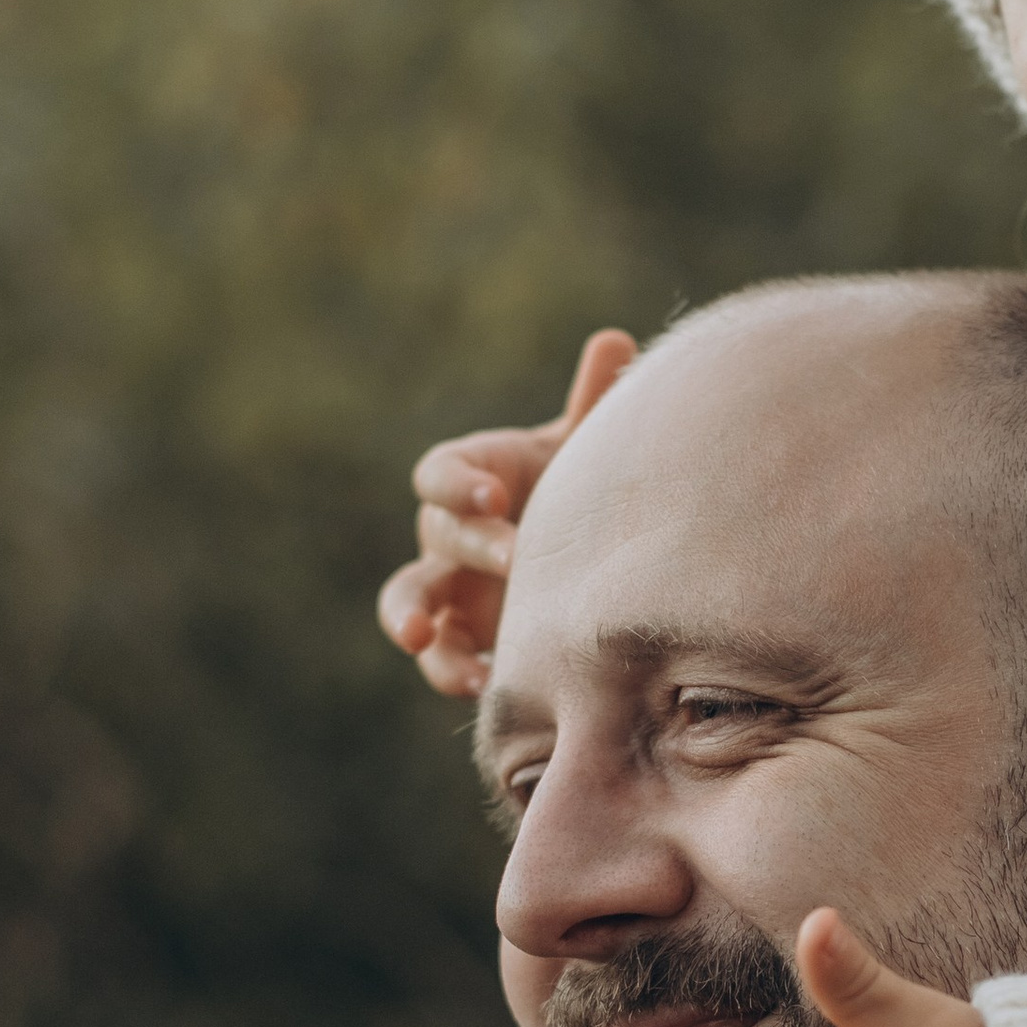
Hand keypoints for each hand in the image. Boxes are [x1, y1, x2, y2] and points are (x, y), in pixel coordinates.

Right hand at [376, 328, 636, 695]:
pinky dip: (451, 667)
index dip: (459, 484)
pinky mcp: (461, 636)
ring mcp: (449, 587)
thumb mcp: (586, 451)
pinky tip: (482, 685)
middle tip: (515, 558)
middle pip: (435, 534)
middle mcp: (449, 531)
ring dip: (409, 618)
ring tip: (420, 640)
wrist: (583, 551)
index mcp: (472, 477)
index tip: (494, 494)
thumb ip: (595, 403)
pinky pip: (439, 654)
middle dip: (471, 544)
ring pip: (408, 600)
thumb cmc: (577, 487)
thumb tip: (618, 342)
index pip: (440, 474)